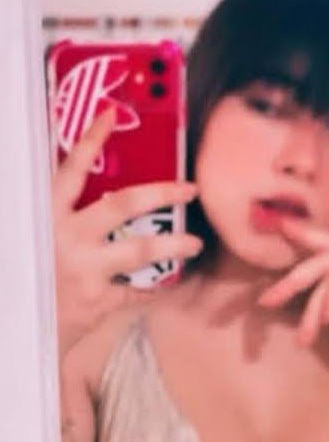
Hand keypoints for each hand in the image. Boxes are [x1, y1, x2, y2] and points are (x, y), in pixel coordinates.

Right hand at [52, 107, 202, 358]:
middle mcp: (65, 236)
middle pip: (121, 204)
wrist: (20, 327)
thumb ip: (64, 214)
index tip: (111, 115)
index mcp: (47, 214)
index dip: (90, 140)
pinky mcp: (97, 300)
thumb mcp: (38, 235)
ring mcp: (83, 269)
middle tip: (189, 188)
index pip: (70, 170)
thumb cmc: (34, 274)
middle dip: (160, 193)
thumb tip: (101, 192)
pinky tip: (169, 283)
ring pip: (139, 249)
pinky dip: (155, 288)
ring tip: (195, 243)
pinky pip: (137, 291)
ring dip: (173, 245)